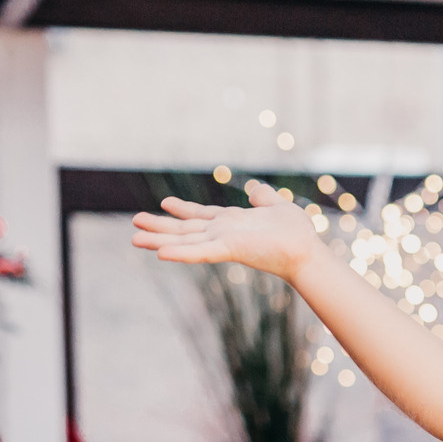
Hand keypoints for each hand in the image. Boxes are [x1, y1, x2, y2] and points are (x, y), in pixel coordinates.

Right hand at [130, 187, 321, 276]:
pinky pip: (201, 252)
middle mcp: (222, 233)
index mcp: (231, 222)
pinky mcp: (228, 249)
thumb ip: (263, 197)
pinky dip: (181, 253)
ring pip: (185, 241)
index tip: (165, 203)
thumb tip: (255, 188)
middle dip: (160, 227)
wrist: (307, 251)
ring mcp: (223, 242)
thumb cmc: (296, 233)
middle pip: (185, 230)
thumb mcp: (277, 205)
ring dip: (160, 240)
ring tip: (135, 239)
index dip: (183, 210)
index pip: (201, 216)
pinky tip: (161, 253)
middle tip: (135, 225)